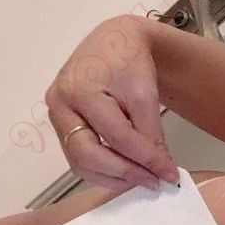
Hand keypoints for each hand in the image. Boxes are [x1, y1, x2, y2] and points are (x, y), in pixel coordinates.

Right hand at [45, 14, 179, 192]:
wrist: (113, 43)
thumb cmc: (129, 62)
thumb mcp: (145, 94)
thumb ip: (150, 133)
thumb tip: (160, 171)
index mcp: (79, 90)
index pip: (116, 136)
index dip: (145, 159)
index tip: (169, 175)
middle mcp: (59, 105)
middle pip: (88, 155)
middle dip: (124, 174)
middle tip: (153, 182)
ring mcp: (56, 118)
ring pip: (80, 163)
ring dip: (113, 178)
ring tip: (142, 179)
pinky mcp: (60, 127)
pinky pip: (79, 158)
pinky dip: (103, 170)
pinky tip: (126, 171)